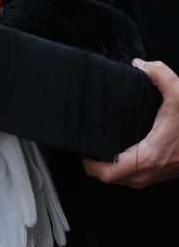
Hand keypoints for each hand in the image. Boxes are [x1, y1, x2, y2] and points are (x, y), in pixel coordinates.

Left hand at [85, 60, 178, 187]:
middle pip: (110, 179)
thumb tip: (140, 65)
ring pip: (123, 181)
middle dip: (95, 165)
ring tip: (100, 148)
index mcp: (147, 156)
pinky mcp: (163, 174)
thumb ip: (161, 76)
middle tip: (88, 145)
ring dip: (110, 168)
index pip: (106, 173)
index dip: (90, 163)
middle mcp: (150, 171)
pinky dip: (124, 169)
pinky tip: (121, 152)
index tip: (84, 148)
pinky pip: (135, 178)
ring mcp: (157, 176)